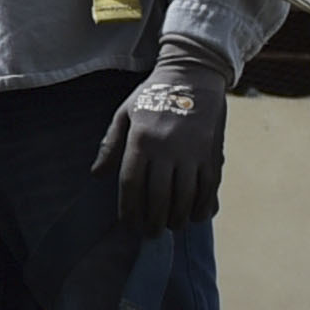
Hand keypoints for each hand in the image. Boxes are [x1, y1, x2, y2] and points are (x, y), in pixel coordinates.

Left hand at [94, 40, 228, 232]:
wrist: (193, 75)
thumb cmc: (152, 95)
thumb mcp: (124, 114)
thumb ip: (111, 144)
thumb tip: (97, 175)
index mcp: (142, 140)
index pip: (132, 184)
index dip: (130, 209)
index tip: (128, 224)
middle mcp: (167, 148)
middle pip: (159, 195)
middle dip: (154, 220)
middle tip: (150, 234)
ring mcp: (193, 152)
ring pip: (186, 195)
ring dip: (178, 217)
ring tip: (170, 227)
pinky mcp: (213, 152)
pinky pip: (209, 186)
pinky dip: (203, 205)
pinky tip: (195, 216)